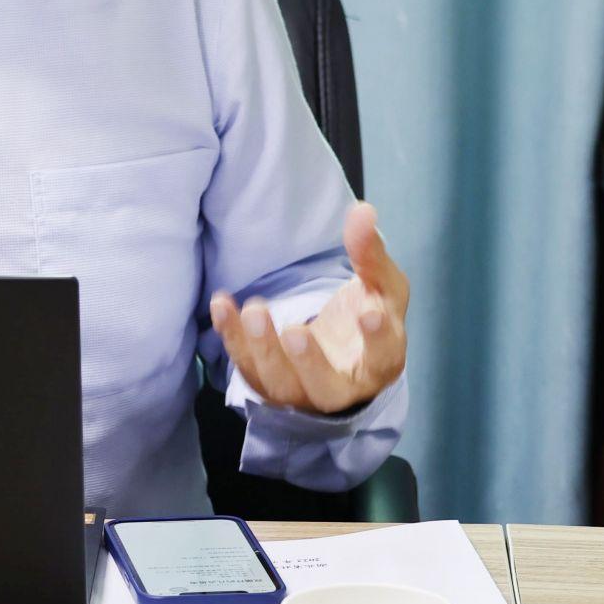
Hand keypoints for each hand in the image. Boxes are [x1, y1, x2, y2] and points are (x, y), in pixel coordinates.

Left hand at [208, 202, 408, 413]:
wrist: (340, 355)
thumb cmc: (366, 318)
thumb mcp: (381, 287)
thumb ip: (372, 254)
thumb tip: (362, 211)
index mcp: (379, 363)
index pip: (381, 357)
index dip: (376, 340)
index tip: (368, 313)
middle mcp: (340, 387)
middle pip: (324, 387)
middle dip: (308, 361)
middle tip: (295, 331)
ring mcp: (300, 392)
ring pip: (279, 383)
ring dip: (262, 349)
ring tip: (255, 311)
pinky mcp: (266, 383)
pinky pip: (245, 365)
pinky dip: (231, 337)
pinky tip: (221, 304)